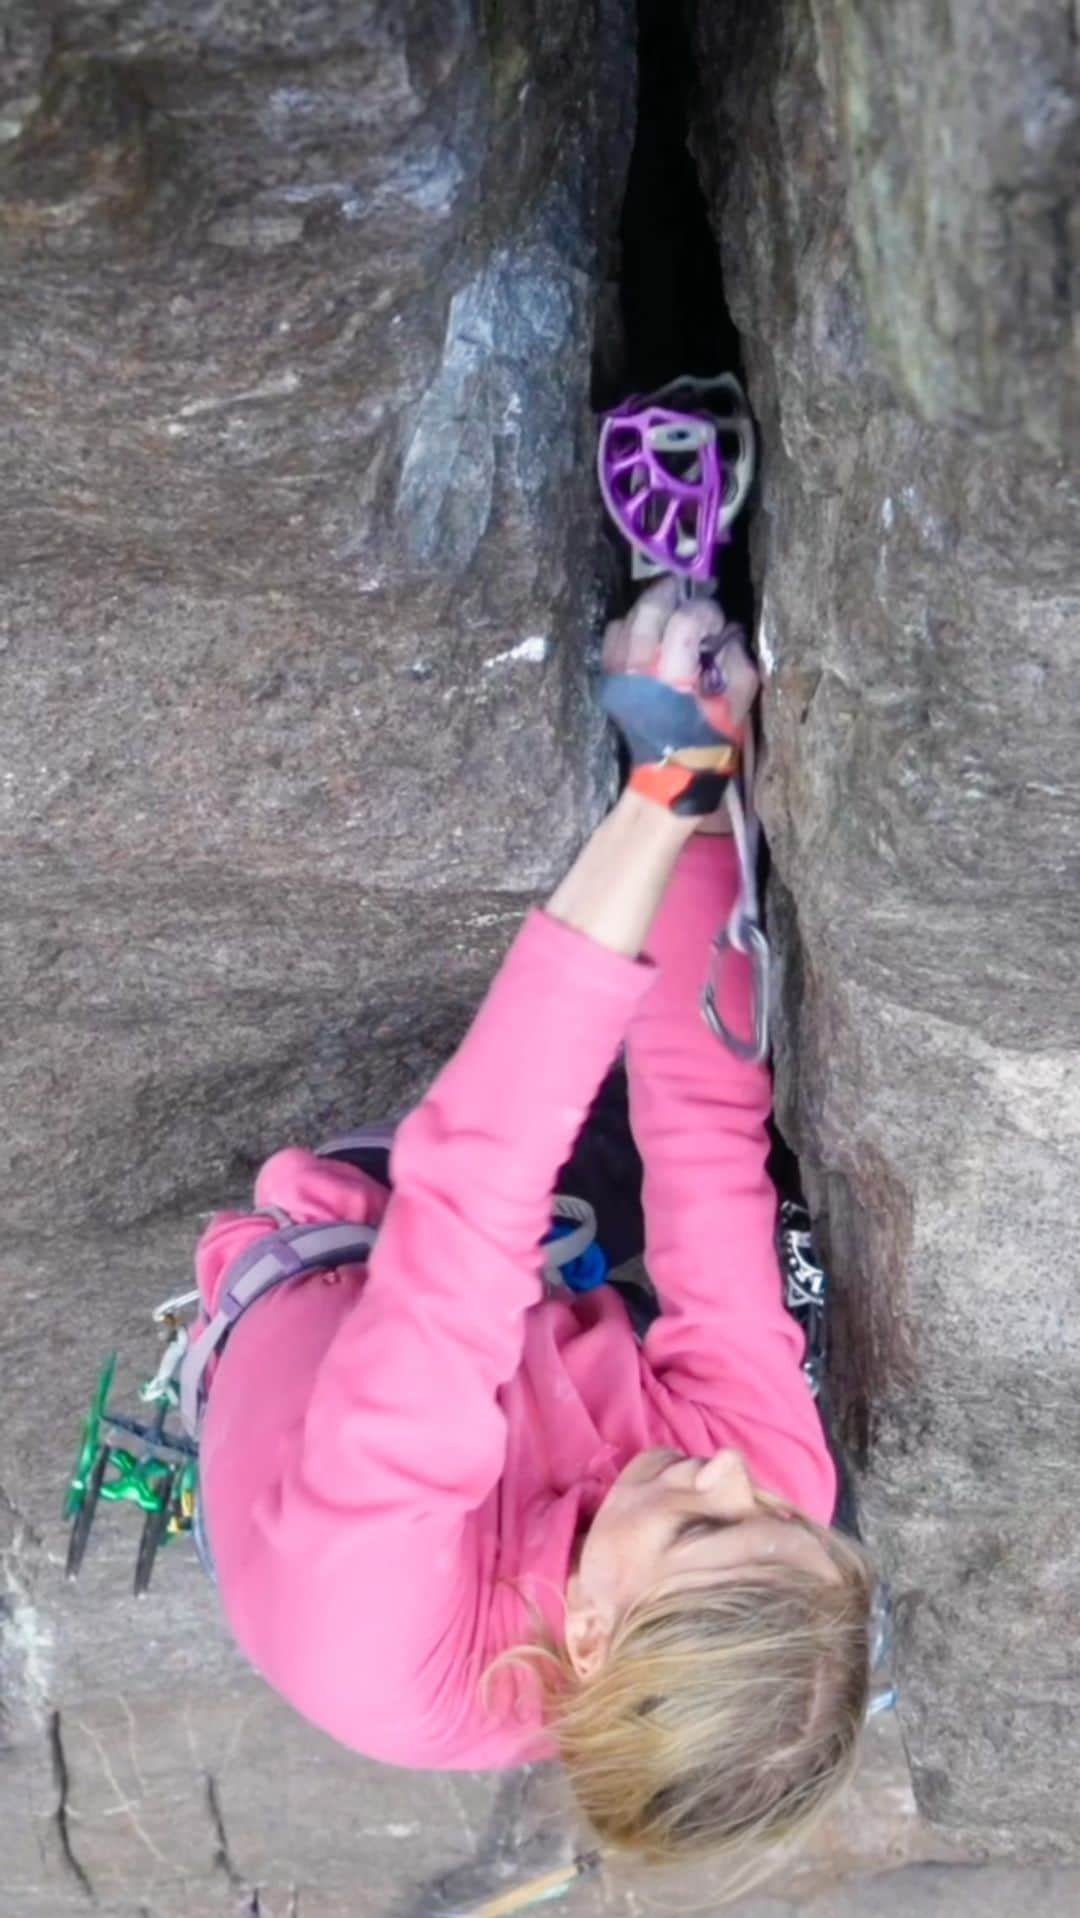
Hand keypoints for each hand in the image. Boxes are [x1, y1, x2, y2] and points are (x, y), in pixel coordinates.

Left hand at [600, 579, 758, 829]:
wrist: (667, 778)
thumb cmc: (707, 745)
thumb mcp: (737, 708)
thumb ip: (738, 664)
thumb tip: (729, 634)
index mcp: (674, 678)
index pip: (685, 621)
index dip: (705, 611)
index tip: (717, 620)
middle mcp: (641, 671)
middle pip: (649, 610)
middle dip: (671, 594)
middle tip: (688, 591)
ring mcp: (620, 676)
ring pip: (626, 620)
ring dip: (649, 609)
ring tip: (668, 609)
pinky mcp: (610, 682)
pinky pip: (612, 640)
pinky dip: (629, 627)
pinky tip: (647, 631)